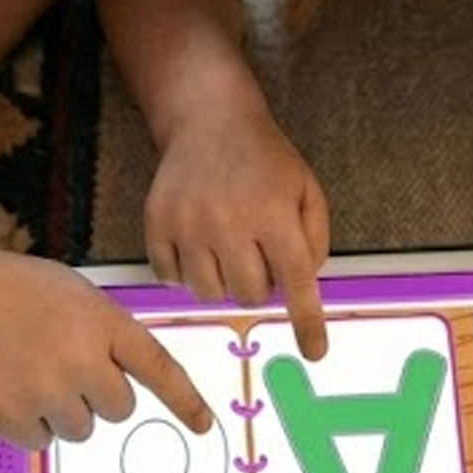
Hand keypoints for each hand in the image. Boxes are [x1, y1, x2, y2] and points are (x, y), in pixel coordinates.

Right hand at [0, 248, 214, 451]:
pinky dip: (29, 423)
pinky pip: (43, 442)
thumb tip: (128, 371)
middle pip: (120, 409)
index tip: (205, 425)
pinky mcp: (14, 420)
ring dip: (63, 410)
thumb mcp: (73, 292)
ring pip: (82, 429)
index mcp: (102, 322)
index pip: (160, 368)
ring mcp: (47, 393)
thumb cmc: (8, 290)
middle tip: (62, 366)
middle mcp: (81, 360)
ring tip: (28, 371)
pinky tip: (9, 387)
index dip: (186, 401)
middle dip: (98, 394)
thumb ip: (107, 328)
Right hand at [142, 99, 330, 358]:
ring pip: (210, 293)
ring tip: (228, 248)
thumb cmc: (265, 160)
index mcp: (274, 213)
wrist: (209, 120)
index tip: (315, 352)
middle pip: (250, 295)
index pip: (296, 282)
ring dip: (224, 281)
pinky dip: (187, 273)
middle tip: (258, 251)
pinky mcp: (157, 224)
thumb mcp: (307, 189)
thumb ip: (314, 241)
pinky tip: (198, 243)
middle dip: (261, 284)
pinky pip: (171, 279)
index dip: (307, 323)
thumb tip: (300, 288)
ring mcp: (188, 224)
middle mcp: (230, 222)